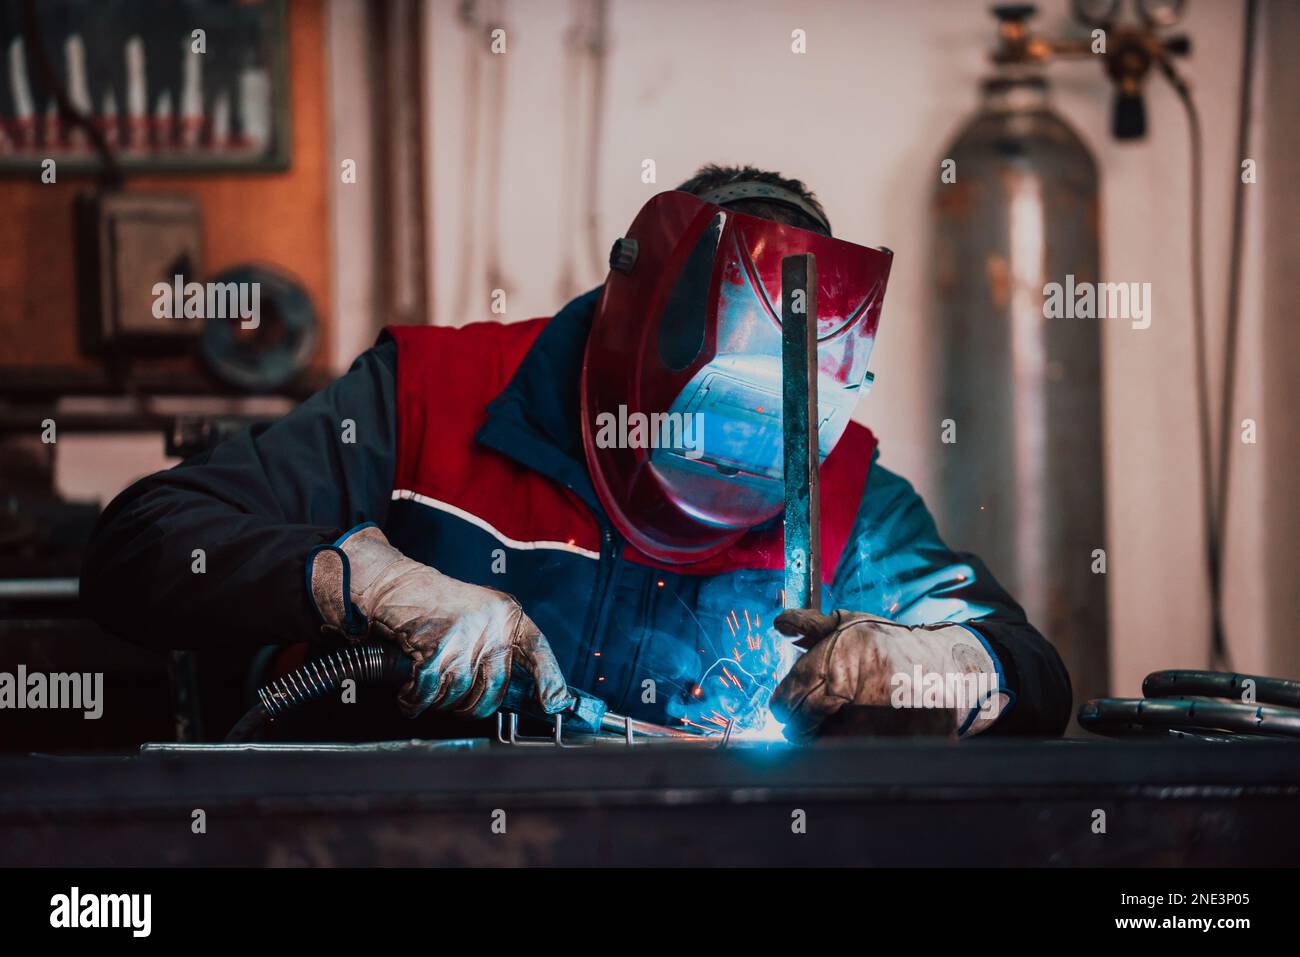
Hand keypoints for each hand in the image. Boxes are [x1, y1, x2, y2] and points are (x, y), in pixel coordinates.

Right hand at [310, 526, 572, 718]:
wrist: (397, 585)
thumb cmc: (437, 605)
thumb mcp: (480, 614)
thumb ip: (498, 644)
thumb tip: (520, 693)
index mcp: (507, 615)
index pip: (538, 650)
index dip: (550, 680)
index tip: (555, 704)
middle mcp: (491, 625)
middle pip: (496, 688)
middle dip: (475, 707)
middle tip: (461, 706)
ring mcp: (464, 637)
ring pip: (461, 694)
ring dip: (441, 702)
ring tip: (430, 691)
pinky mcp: (435, 648)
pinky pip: (430, 693)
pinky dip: (416, 701)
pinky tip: (410, 696)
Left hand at [771, 608, 1005, 740]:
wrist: (947, 670)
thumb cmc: (893, 645)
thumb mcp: (853, 624)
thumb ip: (811, 624)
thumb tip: (780, 623)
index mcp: (839, 659)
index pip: (789, 695)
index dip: (784, 702)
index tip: (788, 704)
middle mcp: (853, 690)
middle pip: (799, 725)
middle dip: (799, 723)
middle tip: (808, 717)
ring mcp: (871, 722)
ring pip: (821, 744)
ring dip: (822, 736)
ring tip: (839, 719)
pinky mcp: (888, 746)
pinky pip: (849, 754)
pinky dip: (848, 746)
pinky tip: (861, 729)